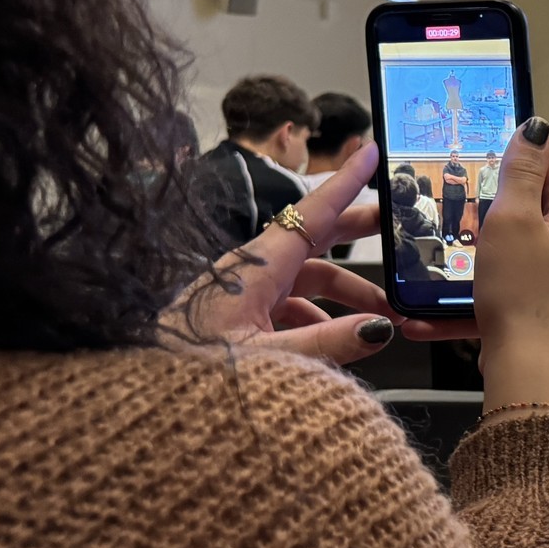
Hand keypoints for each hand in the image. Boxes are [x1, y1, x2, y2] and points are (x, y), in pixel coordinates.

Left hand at [171, 142, 415, 364]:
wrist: (145, 396)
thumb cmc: (190, 373)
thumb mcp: (267, 360)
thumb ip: (326, 344)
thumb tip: (378, 328)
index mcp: (258, 267)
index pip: (313, 213)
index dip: (346, 181)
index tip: (371, 151)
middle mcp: (253, 270)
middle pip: (317, 238)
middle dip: (361, 232)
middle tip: (403, 228)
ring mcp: (247, 291)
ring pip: (309, 277)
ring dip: (350, 292)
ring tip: (386, 317)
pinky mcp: (240, 313)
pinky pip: (292, 303)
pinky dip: (322, 315)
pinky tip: (340, 338)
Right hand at [471, 119, 548, 420]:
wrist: (529, 374)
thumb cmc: (521, 294)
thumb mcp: (512, 218)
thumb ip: (522, 170)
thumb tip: (536, 127)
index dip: (515, 152)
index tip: (480, 149)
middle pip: (536, 204)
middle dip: (492, 206)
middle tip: (456, 208)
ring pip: (518, 247)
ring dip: (478, 254)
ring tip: (445, 260)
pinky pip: (512, 286)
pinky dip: (479, 293)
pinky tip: (433, 315)